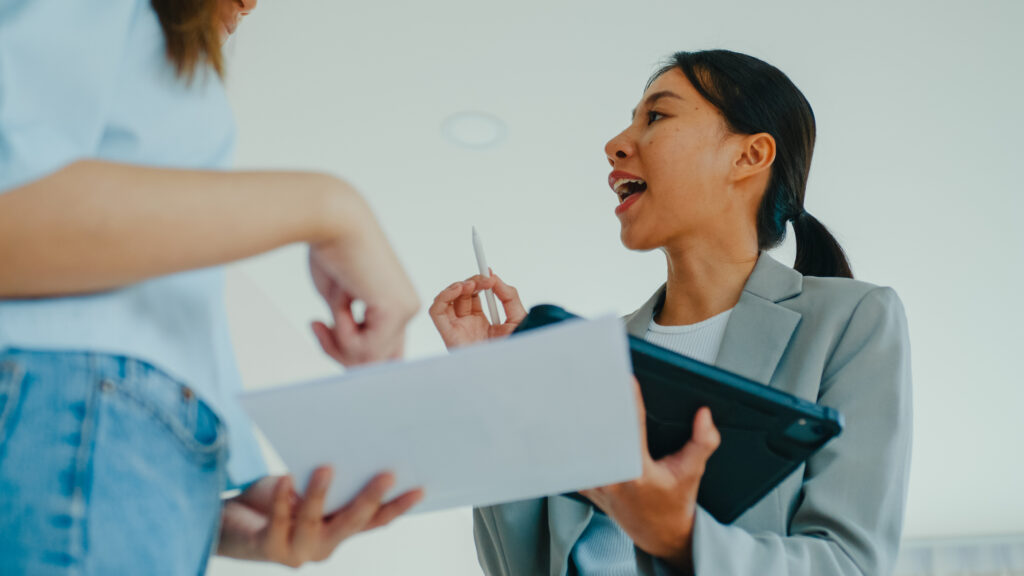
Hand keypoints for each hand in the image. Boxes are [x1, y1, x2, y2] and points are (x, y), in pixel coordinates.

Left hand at [217, 467, 423, 567]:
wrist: (231, 523)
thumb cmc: (275, 498)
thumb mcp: (308, 485)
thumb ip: (329, 479)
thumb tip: (351, 446)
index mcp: (339, 530)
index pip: (375, 521)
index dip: (398, 507)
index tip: (420, 487)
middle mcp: (323, 546)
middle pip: (351, 523)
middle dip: (370, 497)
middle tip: (387, 473)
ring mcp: (296, 551)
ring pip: (313, 522)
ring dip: (320, 495)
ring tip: (326, 468)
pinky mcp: (268, 548)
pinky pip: (278, 522)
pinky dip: (281, 500)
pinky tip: (285, 479)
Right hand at [308, 183, 419, 366]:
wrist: (333, 220)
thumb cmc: (331, 252)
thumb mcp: (339, 302)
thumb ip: (350, 331)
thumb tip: (356, 365)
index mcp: (397, 305)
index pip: (381, 353)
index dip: (347, 352)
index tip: (320, 327)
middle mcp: (408, 309)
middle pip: (374, 361)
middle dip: (338, 351)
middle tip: (316, 325)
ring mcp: (406, 310)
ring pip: (368, 359)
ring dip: (337, 341)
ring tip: (326, 311)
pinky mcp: (396, 310)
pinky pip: (364, 346)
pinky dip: (341, 330)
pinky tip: (340, 301)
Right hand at [428, 271, 525, 348]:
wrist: (514, 370)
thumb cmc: (517, 351)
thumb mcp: (518, 318)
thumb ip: (508, 296)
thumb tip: (494, 277)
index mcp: (483, 323)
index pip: (474, 296)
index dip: (479, 282)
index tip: (488, 271)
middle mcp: (468, 326)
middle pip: (461, 296)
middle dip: (472, 282)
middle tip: (486, 279)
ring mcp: (457, 331)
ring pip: (446, 301)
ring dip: (457, 287)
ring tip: (472, 285)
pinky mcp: (449, 337)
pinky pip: (436, 313)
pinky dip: (443, 297)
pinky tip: (458, 290)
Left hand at [579, 379, 719, 573]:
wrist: (659, 534)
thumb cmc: (674, 503)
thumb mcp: (693, 472)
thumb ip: (703, 442)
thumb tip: (704, 416)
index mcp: (637, 474)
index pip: (629, 429)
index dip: (627, 402)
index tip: (626, 380)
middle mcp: (611, 479)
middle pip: (597, 433)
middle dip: (597, 405)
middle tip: (596, 378)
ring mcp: (595, 483)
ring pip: (582, 445)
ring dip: (582, 420)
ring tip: (582, 394)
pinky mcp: (586, 484)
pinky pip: (576, 458)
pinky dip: (575, 440)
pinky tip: (574, 420)